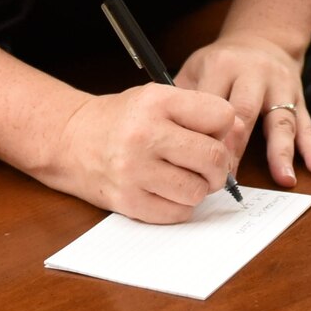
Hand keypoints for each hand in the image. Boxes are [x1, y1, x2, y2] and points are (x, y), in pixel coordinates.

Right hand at [43, 84, 236, 222]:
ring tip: (185, 176)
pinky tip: (168, 190)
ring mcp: (135, 171)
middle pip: (213, 157)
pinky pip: (177, 213)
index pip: (221, 116)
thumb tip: (239, 133)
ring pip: (198, 190)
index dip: (223, 127)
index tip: (211, 132)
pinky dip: (181, 205)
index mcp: (158, 102)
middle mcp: (146, 135)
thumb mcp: (157, 98)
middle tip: (209, 164)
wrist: (71, 139)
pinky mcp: (128, 201)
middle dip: (219, 165)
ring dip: (199, 187)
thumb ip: (198, 112)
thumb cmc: (122, 118)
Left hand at [178, 34, 310, 187]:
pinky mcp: (299, 97)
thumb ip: (182, 97)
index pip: (213, 105)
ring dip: (281, 151)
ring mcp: (280, 86)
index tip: (197, 166)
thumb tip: (166, 137)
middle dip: (237, 148)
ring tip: (284, 178)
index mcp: (223, 65)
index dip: (206, 137)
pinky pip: (307, 124)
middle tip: (227, 180)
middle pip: (246, 113)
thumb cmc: (222, 62)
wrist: (262, 38)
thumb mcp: (197, 68)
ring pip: (281, 119)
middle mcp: (254, 73)